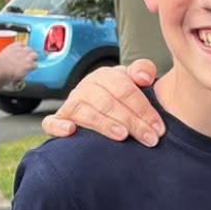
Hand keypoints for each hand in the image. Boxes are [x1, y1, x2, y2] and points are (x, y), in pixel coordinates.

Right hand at [0, 44, 37, 82]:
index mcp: (13, 46)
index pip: (22, 45)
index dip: (22, 50)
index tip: (20, 54)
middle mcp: (21, 49)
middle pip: (30, 49)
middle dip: (29, 54)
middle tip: (26, 60)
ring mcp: (27, 57)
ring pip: (35, 56)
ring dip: (33, 60)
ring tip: (29, 65)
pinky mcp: (30, 64)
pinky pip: (35, 65)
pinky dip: (32, 68)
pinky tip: (29, 70)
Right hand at [41, 59, 164, 144]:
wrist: (105, 106)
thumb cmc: (123, 97)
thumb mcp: (135, 81)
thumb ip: (142, 71)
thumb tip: (144, 76)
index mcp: (106, 76)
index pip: (125, 90)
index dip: (144, 109)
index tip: (159, 128)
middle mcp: (86, 88)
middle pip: (108, 103)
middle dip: (132, 121)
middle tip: (149, 138)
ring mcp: (71, 104)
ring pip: (85, 112)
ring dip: (103, 124)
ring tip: (122, 135)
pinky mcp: (59, 120)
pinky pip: (51, 123)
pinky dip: (59, 126)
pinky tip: (71, 131)